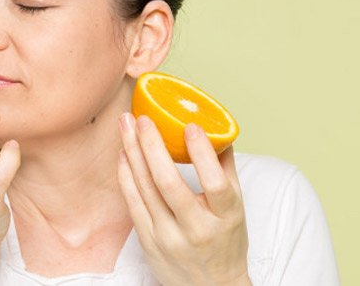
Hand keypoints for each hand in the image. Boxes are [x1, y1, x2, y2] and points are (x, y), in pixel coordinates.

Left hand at [117, 113, 250, 285]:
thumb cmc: (225, 241)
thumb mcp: (235, 208)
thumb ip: (226, 169)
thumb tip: (217, 129)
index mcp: (225, 217)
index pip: (214, 183)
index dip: (201, 153)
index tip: (190, 125)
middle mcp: (196, 229)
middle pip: (169, 183)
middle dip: (151, 146)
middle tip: (142, 118)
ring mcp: (169, 237)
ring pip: (145, 189)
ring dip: (133, 153)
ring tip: (126, 126)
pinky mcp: (149, 242)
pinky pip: (132, 203)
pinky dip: (126, 176)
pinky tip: (124, 154)